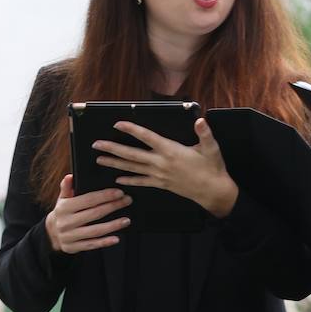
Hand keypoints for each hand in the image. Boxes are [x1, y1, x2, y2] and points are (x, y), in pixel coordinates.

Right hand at [45, 175, 130, 253]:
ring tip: (127, 220)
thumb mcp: (62, 199)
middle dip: (113, 206)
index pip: (88, 200)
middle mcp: (66, 222)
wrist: (51, 233)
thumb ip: (66, 188)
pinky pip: (91, 245)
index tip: (120, 192)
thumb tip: (70, 176)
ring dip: (112, 226)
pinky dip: (104, 242)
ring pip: (94, 231)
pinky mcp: (73, 247)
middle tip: (128, 201)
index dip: (105, 196)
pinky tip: (116, 239)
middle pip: (94, 214)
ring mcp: (69, 236)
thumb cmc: (63, 212)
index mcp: (64, 208)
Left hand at [93, 118, 238, 217]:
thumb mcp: (211, 148)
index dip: (131, 130)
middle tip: (97, 144)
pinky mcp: (161, 184)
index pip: (147, 137)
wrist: (213, 191)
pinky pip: (141, 182)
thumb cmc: (212, 168)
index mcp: (171, 151)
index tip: (118, 124)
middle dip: (113, 149)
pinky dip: (129, 180)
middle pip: (132, 154)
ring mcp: (159, 175)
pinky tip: (118, 179)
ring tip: (100, 159)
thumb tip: (201, 120)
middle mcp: (161, 163)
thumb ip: (204, 133)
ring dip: (115, 163)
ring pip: (132, 168)